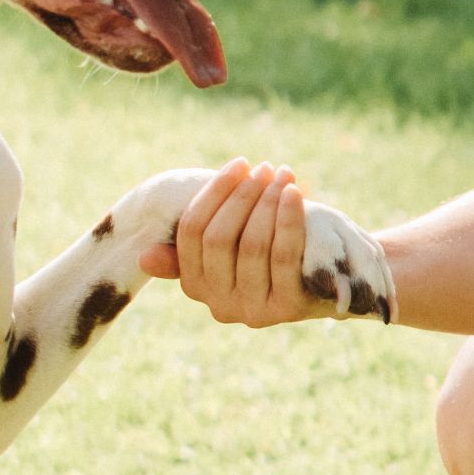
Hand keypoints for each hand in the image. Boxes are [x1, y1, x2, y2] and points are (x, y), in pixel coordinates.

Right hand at [146, 158, 316, 326]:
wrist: (328, 282)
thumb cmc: (273, 250)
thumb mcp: (232, 247)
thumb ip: (193, 248)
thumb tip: (145, 257)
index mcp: (195, 285)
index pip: (191, 232)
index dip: (214, 192)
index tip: (239, 163)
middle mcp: (218, 304)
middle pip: (217, 238)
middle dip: (242, 195)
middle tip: (264, 168)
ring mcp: (252, 311)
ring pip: (251, 245)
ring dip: (267, 202)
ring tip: (283, 176)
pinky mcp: (287, 309)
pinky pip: (284, 256)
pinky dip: (289, 219)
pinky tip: (294, 194)